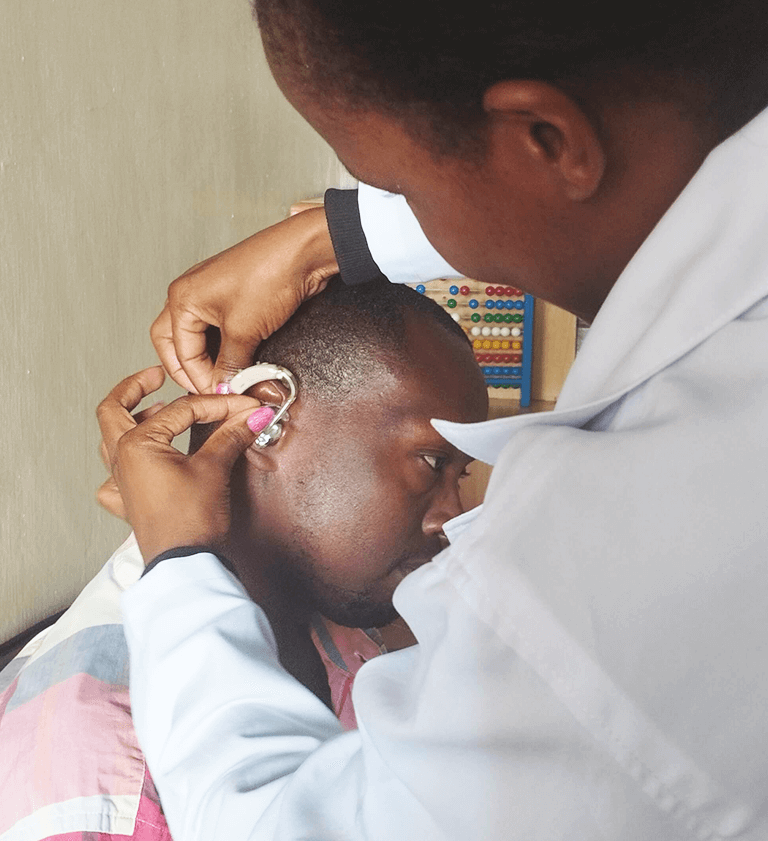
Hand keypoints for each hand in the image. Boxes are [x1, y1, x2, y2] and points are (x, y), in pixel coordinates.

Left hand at [97, 367, 271, 561]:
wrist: (185, 564)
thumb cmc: (191, 522)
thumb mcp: (214, 469)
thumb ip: (231, 436)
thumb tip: (251, 416)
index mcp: (137, 445)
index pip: (181, 410)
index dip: (217, 404)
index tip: (242, 406)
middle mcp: (122, 460)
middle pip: (115, 410)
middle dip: (135, 387)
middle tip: (156, 375)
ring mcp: (122, 482)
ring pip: (110, 439)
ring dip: (129, 419)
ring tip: (151, 409)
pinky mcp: (130, 502)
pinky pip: (113, 477)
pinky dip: (121, 463)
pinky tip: (138, 460)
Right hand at [152, 207, 337, 393]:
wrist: (304, 253)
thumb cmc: (270, 273)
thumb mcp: (244, 330)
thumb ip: (230, 364)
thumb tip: (224, 386)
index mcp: (183, 297)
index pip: (180, 352)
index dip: (199, 378)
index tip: (218, 394)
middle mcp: (192, 292)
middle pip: (175, 341)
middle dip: (187, 369)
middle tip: (206, 390)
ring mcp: (212, 293)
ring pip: (196, 335)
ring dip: (206, 358)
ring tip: (223, 377)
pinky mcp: (234, 296)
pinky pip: (217, 327)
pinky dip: (223, 347)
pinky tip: (236, 359)